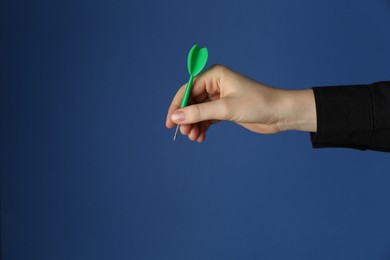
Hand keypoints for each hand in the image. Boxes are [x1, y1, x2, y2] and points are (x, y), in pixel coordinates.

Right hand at [166, 65, 315, 141]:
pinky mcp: (225, 109)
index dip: (177, 106)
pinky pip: (207, 118)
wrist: (280, 114)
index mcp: (215, 75)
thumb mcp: (225, 109)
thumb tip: (175, 117)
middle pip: (191, 101)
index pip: (188, 89)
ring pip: (198, 111)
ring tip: (194, 138)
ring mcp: (220, 97)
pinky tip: (201, 137)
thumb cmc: (257, 104)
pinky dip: (203, 127)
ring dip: (194, 125)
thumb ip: (198, 113)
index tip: (170, 123)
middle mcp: (215, 84)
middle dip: (187, 118)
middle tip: (185, 134)